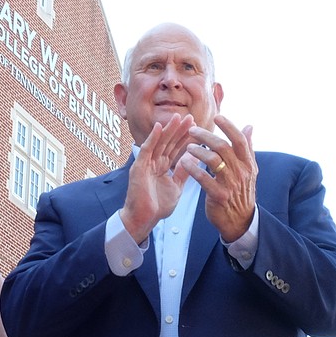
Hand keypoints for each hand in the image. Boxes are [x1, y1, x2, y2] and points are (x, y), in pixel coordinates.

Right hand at [120, 113, 194, 243]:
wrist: (144, 219)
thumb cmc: (157, 206)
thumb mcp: (176, 186)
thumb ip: (182, 172)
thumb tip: (193, 159)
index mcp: (162, 167)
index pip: (175, 149)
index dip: (185, 138)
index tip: (196, 127)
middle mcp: (153, 163)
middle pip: (168, 143)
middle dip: (179, 130)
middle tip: (190, 117)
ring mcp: (146, 164)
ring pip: (159, 143)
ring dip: (168, 130)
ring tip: (178, 117)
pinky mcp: (139, 167)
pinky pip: (146, 150)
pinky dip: (152, 138)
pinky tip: (159, 127)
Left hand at [180, 115, 257, 241]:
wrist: (240, 220)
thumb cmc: (240, 191)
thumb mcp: (248, 170)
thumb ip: (247, 148)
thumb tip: (250, 126)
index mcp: (248, 163)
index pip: (240, 140)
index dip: (229, 127)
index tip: (217, 116)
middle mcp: (241, 171)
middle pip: (223, 147)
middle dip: (205, 136)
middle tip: (192, 130)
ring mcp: (230, 184)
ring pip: (213, 160)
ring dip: (197, 151)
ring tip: (187, 147)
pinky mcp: (219, 195)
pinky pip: (204, 178)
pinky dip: (193, 169)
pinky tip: (183, 162)